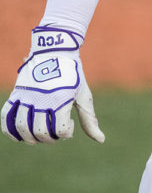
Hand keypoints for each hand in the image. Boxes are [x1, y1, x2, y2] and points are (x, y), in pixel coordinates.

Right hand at [2, 27, 104, 143]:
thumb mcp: (83, 95)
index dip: (65, 133)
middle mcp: (42, 99)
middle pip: (39, 132)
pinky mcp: (16, 94)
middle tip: (54, 133)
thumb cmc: (73, 75)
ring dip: (29, 138)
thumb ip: (89, 119)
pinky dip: (9, 130)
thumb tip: (101, 140)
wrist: (55, 52)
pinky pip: (6, 116)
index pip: (60, 130)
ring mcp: (27, 96)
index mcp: (62, 99)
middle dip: (48, 138)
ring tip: (38, 136)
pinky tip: (19, 135)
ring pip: (21, 127)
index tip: (69, 124)